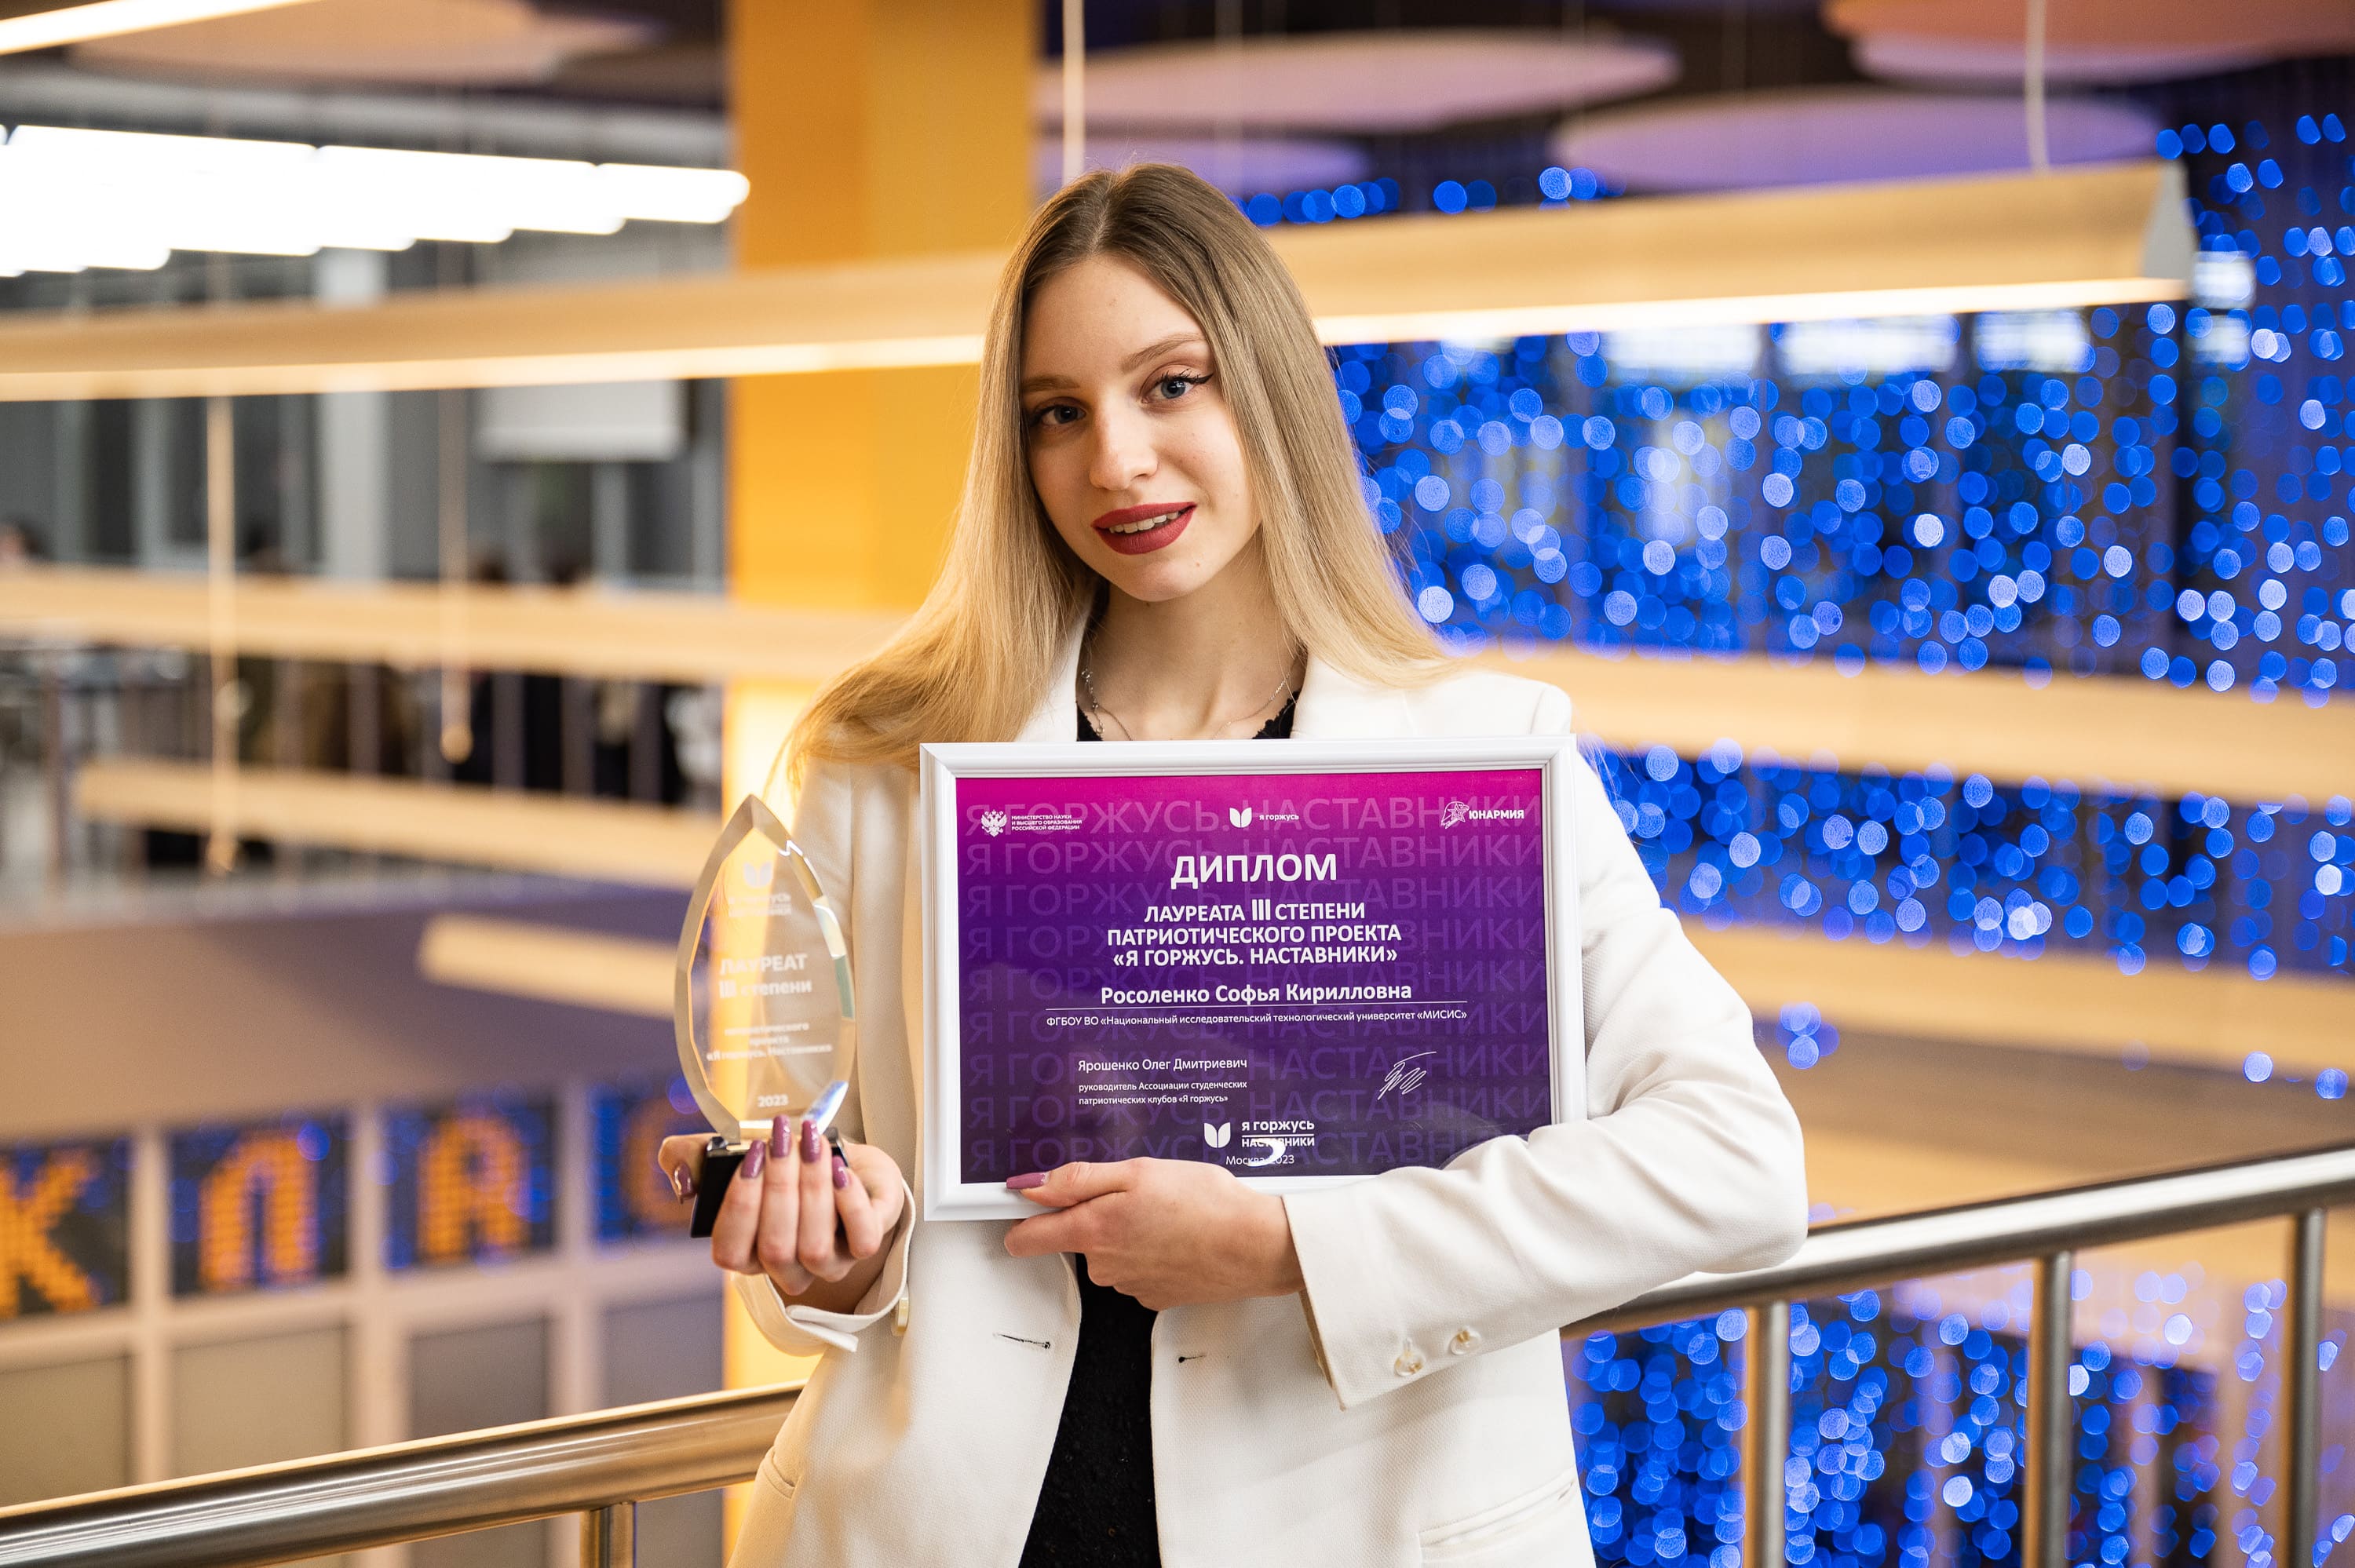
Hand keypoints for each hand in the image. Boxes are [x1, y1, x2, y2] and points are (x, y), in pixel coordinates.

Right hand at [659, 1124, 906, 1307]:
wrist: (833, 1152)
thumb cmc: (776, 1160)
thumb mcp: (727, 1151)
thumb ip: (687, 1158)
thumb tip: (683, 1179)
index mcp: (746, 1252)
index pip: (730, 1252)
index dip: (739, 1206)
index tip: (752, 1156)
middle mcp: (786, 1267)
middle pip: (776, 1248)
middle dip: (779, 1188)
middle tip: (783, 1139)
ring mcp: (828, 1262)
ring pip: (816, 1248)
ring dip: (813, 1188)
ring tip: (812, 1143)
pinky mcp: (864, 1244)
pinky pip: (862, 1240)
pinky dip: (850, 1202)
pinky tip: (839, 1168)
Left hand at [1003, 1158, 1303, 1309]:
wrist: (1254, 1246)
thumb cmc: (1204, 1203)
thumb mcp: (1138, 1172)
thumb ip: (1078, 1180)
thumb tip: (1030, 1187)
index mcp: (1094, 1230)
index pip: (1027, 1238)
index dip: (1022, 1218)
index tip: (1029, 1203)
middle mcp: (1104, 1265)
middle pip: (1078, 1238)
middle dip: (1098, 1215)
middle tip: (1139, 1193)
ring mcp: (1130, 1285)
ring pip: (1111, 1253)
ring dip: (1130, 1233)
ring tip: (1170, 1213)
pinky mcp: (1156, 1297)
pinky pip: (1139, 1269)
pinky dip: (1153, 1252)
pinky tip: (1180, 1236)